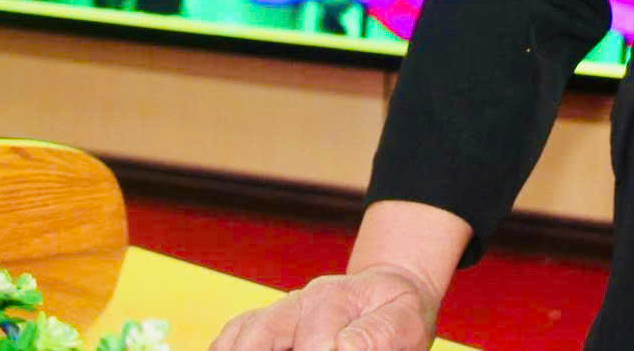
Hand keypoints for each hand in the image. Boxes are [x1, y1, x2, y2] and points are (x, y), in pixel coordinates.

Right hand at [207, 262, 441, 350]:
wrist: (389, 288)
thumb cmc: (397, 310)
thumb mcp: (405, 319)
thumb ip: (378, 334)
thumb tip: (341, 347)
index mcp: (334, 298)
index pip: (314, 345)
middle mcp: (300, 300)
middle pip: (261, 333)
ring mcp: (282, 310)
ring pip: (242, 332)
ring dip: (234, 350)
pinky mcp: (270, 321)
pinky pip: (237, 332)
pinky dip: (228, 347)